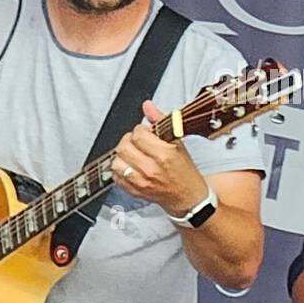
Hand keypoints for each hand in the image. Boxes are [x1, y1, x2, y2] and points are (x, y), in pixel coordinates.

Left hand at [111, 99, 208, 217]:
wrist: (188, 196)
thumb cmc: (184, 171)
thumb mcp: (177, 142)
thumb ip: (160, 122)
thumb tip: (147, 106)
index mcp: (164, 154)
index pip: (138, 135)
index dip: (140, 131)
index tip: (145, 134)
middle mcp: (151, 169)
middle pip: (124, 147)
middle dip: (129, 141)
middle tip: (136, 142)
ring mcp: (141, 182)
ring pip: (116, 162)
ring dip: (123, 156)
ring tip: (133, 155)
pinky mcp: (135, 192)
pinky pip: (116, 177)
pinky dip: (120, 170)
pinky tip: (130, 167)